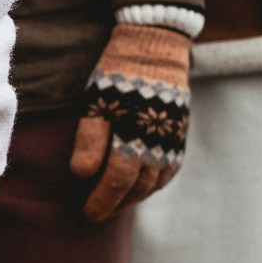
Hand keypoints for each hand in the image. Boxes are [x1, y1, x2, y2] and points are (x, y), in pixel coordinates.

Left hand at [68, 23, 192, 221]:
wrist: (155, 48)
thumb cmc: (118, 74)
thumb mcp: (95, 102)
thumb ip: (89, 139)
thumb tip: (82, 175)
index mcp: (135, 137)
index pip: (117, 182)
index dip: (102, 201)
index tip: (87, 214)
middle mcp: (158, 144)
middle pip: (137, 188)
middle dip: (116, 204)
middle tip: (97, 214)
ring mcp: (172, 141)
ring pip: (154, 183)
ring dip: (134, 197)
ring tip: (115, 204)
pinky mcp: (179, 134)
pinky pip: (169, 170)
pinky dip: (154, 184)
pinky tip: (141, 186)